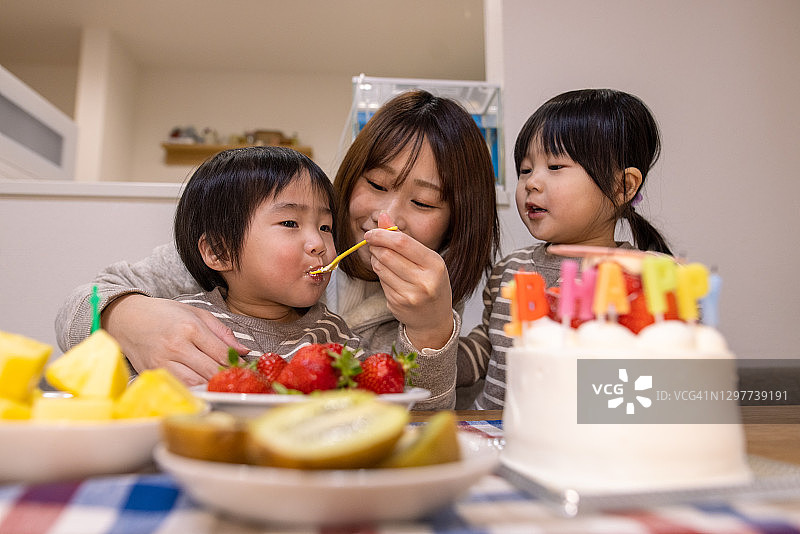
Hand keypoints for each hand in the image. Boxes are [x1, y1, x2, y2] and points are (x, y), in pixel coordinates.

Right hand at [101, 294, 249, 384]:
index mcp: (190, 328)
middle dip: (227, 376)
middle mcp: (176, 346)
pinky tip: (201, 384)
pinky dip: (193, 388)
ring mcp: (163, 361)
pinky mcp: (153, 372)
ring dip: (211, 385)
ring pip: (196, 382)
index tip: (244, 368)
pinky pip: (179, 386)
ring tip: (220, 382)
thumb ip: (222, 332)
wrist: (127, 318)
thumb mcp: (196, 313)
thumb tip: (243, 351)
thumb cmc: (163, 313)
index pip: (221, 353)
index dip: (236, 363)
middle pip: (210, 370)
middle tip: (237, 378)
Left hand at [364, 215, 453, 349]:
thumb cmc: (431, 282)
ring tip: (381, 257)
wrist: (434, 318)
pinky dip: (379, 273)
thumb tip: (383, 216)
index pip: (402, 243)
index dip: (382, 235)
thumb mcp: (425, 258)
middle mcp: (424, 281)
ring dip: (375, 259)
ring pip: (380, 268)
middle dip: (375, 246)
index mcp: (435, 265)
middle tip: (373, 243)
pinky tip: (388, 274)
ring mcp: (410, 295)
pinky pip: (380, 281)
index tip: (371, 232)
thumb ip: (403, 237)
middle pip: (387, 255)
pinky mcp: (397, 303)